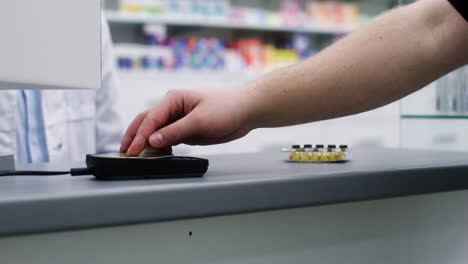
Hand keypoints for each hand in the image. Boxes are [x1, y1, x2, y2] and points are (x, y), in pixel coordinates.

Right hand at [120, 87, 253, 155]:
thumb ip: (175, 131)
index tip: (132, 150)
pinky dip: (159, 147)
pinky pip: (166, 139)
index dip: (140, 136)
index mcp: (173, 99)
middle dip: (134, 136)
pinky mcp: (185, 130)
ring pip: (155, 132)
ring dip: (145, 143)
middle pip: (146, 122)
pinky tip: (156, 156)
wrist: (245, 111)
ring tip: (136, 157)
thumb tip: (152, 140)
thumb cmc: (226, 107)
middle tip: (124, 152)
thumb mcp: (200, 120)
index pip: (150, 118)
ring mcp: (178, 120)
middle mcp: (172, 108)